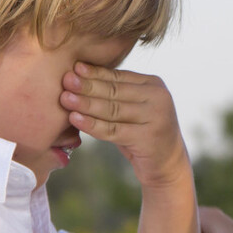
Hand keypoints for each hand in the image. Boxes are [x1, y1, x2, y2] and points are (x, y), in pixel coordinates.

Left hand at [61, 63, 188, 189]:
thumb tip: (80, 73)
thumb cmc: (142, 132)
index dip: (96, 73)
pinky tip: (75, 119)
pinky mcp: (148, 138)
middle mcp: (158, 97)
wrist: (166, 164)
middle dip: (88, 86)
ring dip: (86, 104)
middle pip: (115, 91)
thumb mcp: (134, 108)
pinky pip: (113, 130)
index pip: (119, 77)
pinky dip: (92, 124)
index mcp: (154, 84)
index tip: (74, 68)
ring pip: (112, 110)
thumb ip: (117, 93)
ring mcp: (155, 117)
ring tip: (65, 99)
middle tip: (65, 80)